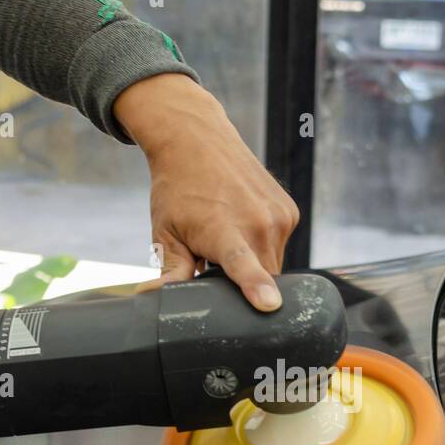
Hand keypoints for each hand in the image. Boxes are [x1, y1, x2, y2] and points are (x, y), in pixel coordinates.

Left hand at [114, 74, 299, 310]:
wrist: (196, 139)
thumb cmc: (177, 188)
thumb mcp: (166, 233)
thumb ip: (171, 270)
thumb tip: (154, 297)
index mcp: (224, 231)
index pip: (245, 266)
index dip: (257, 287)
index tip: (269, 305)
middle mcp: (259, 223)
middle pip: (263, 280)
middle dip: (243, 283)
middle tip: (215, 261)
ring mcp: (280, 217)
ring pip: (274, 265)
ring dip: (256, 264)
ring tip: (230, 237)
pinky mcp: (290, 212)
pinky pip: (280, 245)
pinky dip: (264, 245)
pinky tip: (243, 226)